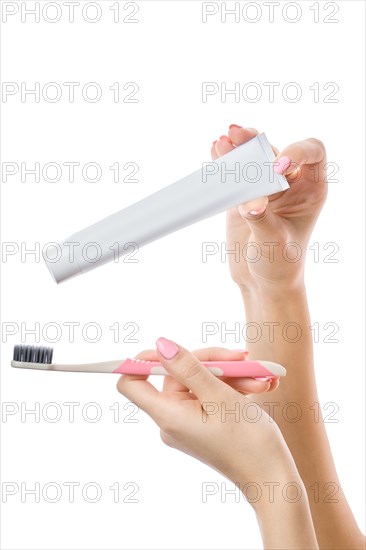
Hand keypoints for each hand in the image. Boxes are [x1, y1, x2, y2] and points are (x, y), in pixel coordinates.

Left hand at [117, 338, 294, 505]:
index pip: (131, 382)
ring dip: (232, 375)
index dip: (144, 360)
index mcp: (168, 416)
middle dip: (213, 363)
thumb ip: (188, 368)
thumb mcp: (220, 396)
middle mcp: (172, 419)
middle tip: (243, 359)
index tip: (172, 348)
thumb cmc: (249, 442)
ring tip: (262, 380)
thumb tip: (161, 344)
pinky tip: (259, 386)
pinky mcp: (203, 422)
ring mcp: (188, 421)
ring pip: (199, 381)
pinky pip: (210, 393)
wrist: (273, 479)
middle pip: (176, 374)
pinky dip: (233, 387)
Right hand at [211, 126, 327, 290]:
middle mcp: (288, 183)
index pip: (312, 153)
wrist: (261, 281)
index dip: (297, 150)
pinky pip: (233, 172)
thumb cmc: (280, 265)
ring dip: (238, 147)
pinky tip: (214, 150)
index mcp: (310, 189)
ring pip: (252, 157)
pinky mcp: (242, 195)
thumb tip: (249, 202)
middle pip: (275, 149)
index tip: (278, 167)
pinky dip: (224, 160)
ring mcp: (264, 188)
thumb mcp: (274, 243)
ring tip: (222, 141)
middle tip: (238, 135)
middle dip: (256, 141)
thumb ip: (262, 220)